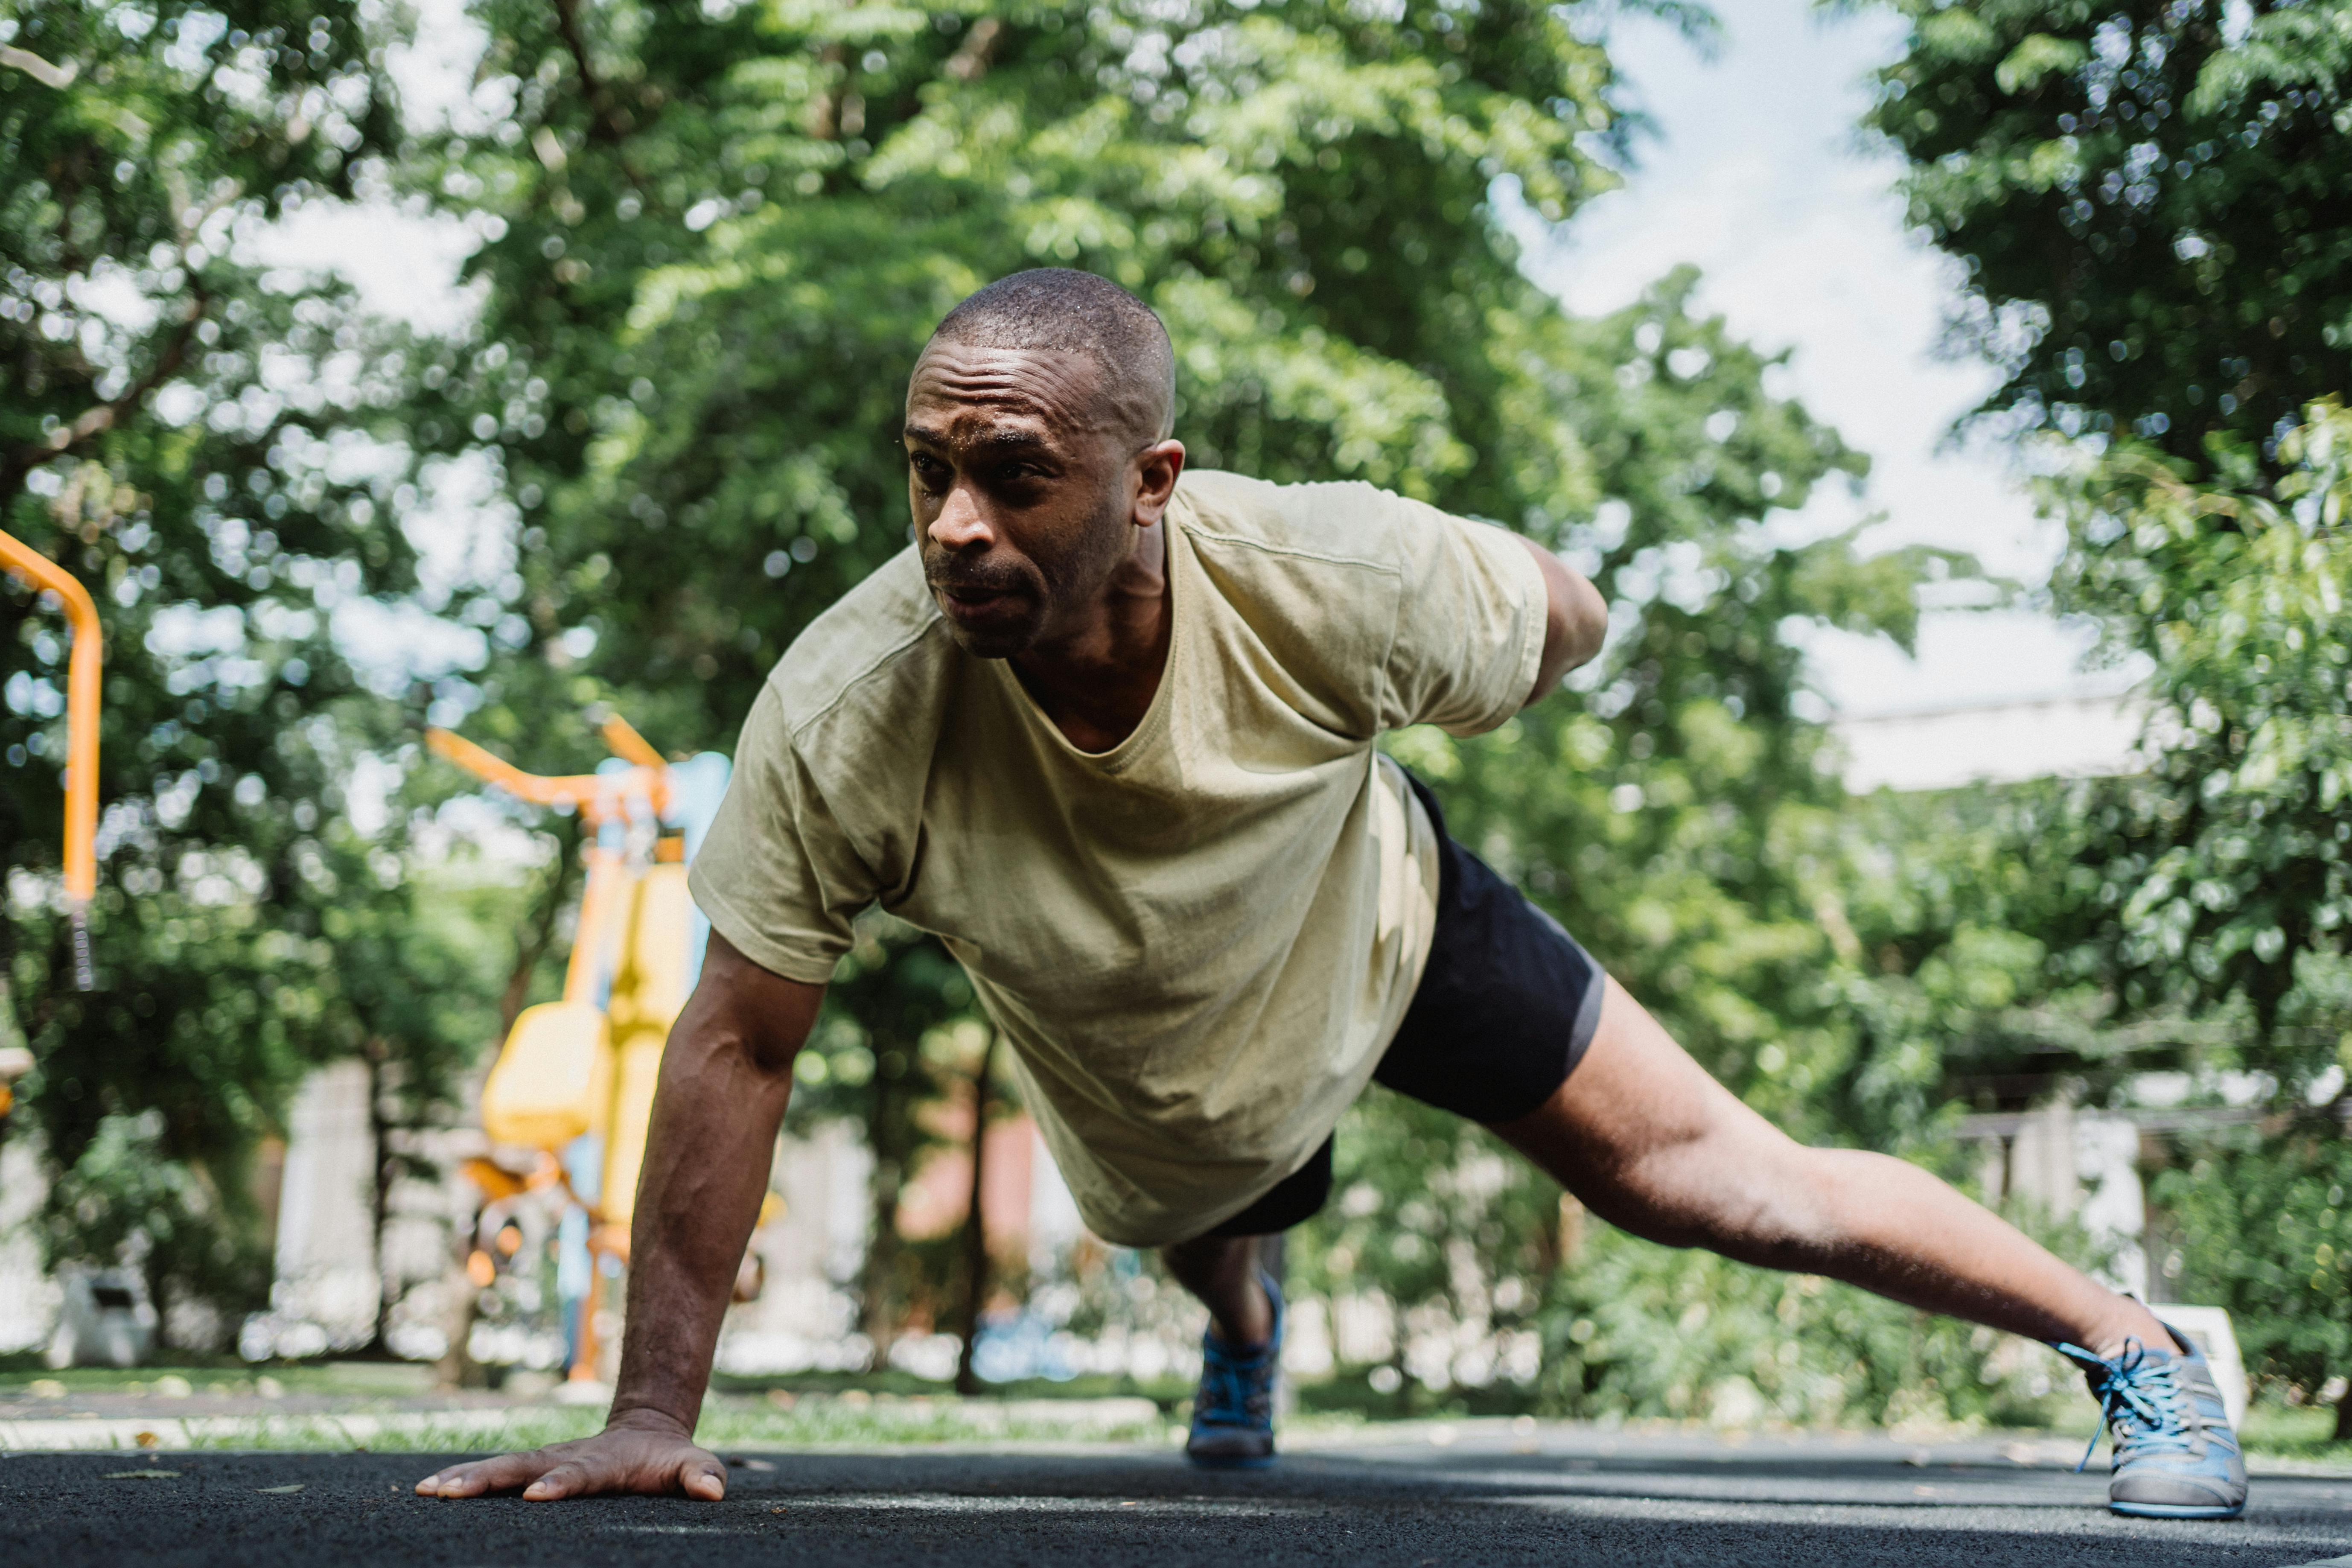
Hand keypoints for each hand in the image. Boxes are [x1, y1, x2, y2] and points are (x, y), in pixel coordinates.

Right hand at [414, 1413, 726, 1500]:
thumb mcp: (692, 1465)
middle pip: (522, 1468)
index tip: (537, 1493)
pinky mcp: (529, 1468)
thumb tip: (714, 1492)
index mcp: (601, 1464)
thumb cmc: (669, 1461)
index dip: (559, 1483)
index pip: (577, 1474)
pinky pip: (491, 1475)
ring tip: (427, 1491)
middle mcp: (565, 1458)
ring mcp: (543, 1461)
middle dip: (488, 1480)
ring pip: (499, 1468)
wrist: (647, 1431)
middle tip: (451, 1492)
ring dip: (463, 1479)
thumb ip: (701, 1476)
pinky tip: (426, 1491)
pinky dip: (459, 1479)